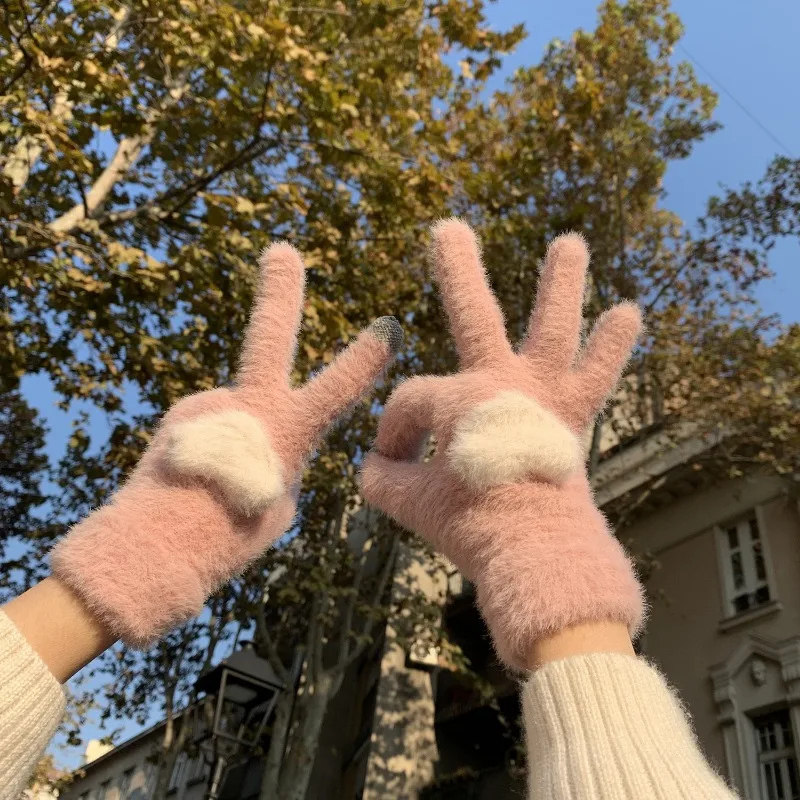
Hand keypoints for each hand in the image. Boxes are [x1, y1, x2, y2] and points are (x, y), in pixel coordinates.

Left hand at [52, 243, 400, 647]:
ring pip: (234, 413)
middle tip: (282, 251)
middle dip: (280, 292)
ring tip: (213, 485)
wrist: (156, 547)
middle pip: (269, 337)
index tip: (389, 326)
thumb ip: (279, 462)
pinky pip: (209, 428)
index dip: (365, 358)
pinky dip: (209, 449)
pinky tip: (194, 479)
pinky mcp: (180, 416)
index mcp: (288, 433)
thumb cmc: (230, 535)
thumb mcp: (276, 506)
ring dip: (232, 440)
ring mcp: (211, 406)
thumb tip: (263, 441)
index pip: (338, 389)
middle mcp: (249, 407)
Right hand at [361, 219, 643, 670]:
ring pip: (553, 328)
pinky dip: (610, 348)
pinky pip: (597, 376)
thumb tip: (371, 468)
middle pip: (474, 316)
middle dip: (458, 271)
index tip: (389, 465)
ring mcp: (542, 396)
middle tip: (448, 231)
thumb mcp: (410, 503)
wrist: (534, 553)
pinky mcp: (572, 418)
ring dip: (562, 285)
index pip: (412, 404)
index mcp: (456, 400)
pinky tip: (628, 312)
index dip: (394, 434)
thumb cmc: (471, 526)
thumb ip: (383, 479)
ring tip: (571, 243)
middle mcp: (500, 383)